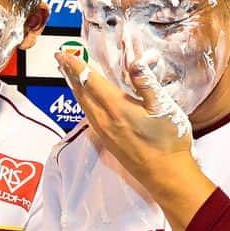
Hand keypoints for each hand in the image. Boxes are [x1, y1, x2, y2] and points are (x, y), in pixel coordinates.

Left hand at [56, 53, 214, 230]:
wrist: (165, 176)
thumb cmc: (168, 141)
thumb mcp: (163, 107)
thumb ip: (146, 84)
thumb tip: (134, 62)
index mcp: (116, 108)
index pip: (90, 81)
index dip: (76, 66)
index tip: (63, 54)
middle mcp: (105, 120)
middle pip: (81, 93)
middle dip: (70, 75)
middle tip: (61, 60)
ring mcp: (104, 133)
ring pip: (84, 105)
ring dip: (75, 89)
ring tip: (70, 76)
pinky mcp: (108, 142)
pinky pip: (90, 116)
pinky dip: (84, 102)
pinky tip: (87, 101)